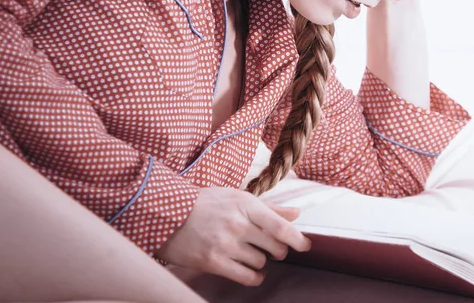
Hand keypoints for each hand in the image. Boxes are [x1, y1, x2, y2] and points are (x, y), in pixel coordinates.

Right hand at [156, 187, 310, 285]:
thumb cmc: (205, 203)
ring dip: (261, 261)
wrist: (168, 214)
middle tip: (272, 248)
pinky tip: (253, 273)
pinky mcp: (214, 261)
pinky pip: (246, 276)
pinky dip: (254, 277)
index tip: (305, 246)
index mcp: (246, 205)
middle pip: (275, 247)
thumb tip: (296, 213)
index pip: (280, 226)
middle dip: (278, 250)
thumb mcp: (237, 197)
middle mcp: (238, 224)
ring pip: (261, 261)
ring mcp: (226, 244)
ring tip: (252, 254)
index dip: (298, 239)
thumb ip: (268, 207)